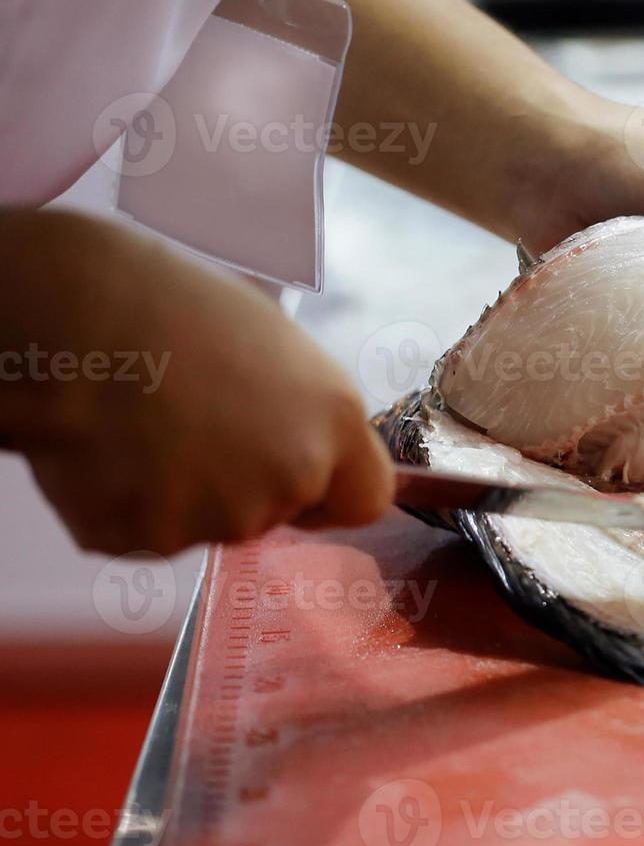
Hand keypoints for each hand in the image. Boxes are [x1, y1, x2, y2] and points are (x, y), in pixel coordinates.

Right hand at [0, 210, 394, 554]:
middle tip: (191, 421)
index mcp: (333, 423)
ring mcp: (219, 517)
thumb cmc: (171, 307)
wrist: (74, 319)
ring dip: (179, 491)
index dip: (331, 492)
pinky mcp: (148, 538)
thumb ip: (299, 411)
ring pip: (206, 524)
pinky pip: (143, 531)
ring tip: (142, 423)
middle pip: (276, 511)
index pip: (366, 498)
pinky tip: (108, 447)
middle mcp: (290, 479)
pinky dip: (124, 501)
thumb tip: (294, 440)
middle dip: (241, 482)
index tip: (303, 477)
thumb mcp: (273, 346)